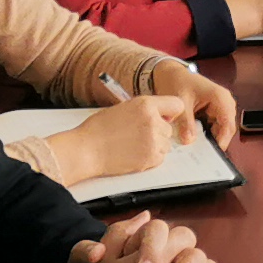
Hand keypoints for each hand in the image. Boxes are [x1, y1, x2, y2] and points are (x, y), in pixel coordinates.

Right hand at [34, 96, 190, 183]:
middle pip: (169, 128)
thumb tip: (160, 116)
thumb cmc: (98, 129)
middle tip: (137, 135)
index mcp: (146, 104)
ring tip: (133, 145)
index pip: (176, 105)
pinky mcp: (151, 158)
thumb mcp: (123, 109)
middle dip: (158, 132)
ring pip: (166, 144)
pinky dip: (150, 158)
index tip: (164, 118)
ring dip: (154, 146)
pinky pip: (160, 158)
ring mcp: (153, 140)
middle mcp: (153, 121)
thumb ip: (144, 110)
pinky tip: (133, 154)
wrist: (86, 149)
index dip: (170, 113)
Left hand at [145, 59, 240, 148]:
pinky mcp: (213, 112)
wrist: (170, 73)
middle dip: (214, 142)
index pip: (228, 125)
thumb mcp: (180, 102)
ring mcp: (220, 108)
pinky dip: (204, 134)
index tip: (211, 154)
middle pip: (225, 129)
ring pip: (219, 130)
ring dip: (208, 139)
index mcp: (220, 97)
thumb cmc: (177, 81)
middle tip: (200, 155)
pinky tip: (193, 140)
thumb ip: (185, 121)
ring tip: (195, 149)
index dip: (222, 141)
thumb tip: (189, 140)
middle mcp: (224, 103)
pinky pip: (212, 127)